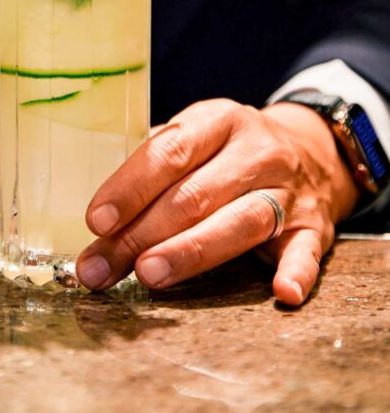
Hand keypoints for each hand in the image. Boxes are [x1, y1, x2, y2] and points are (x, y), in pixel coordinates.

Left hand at [76, 99, 359, 304]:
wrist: (311, 151)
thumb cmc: (229, 152)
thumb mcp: (195, 137)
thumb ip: (154, 169)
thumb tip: (99, 221)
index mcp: (218, 120)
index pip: (169, 153)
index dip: (130, 188)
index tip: (97, 222)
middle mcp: (256, 151)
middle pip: (195, 195)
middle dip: (141, 234)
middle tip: (102, 266)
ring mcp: (288, 190)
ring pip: (240, 222)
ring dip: (192, 251)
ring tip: (150, 274)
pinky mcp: (314, 227)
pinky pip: (307, 251)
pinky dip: (297, 272)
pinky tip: (281, 291)